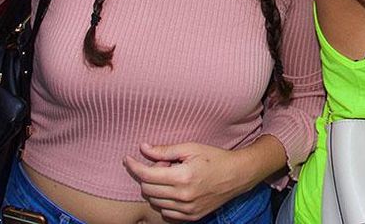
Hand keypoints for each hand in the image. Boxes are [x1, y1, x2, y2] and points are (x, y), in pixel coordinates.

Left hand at [124, 142, 249, 221]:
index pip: (147, 175)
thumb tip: (143, 148)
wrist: (237, 175)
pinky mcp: (191, 217)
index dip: (134, 166)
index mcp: (182, 177)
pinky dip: (164, 201)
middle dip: (148, 175)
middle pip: (147, 190)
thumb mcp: (190, 148)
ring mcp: (187, 210)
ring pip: (155, 202)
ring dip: (156, 188)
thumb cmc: (214, 158)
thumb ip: (165, 150)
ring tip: (171, 176)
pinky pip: (166, 213)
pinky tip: (174, 189)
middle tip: (162, 165)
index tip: (127, 159)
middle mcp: (183, 197)